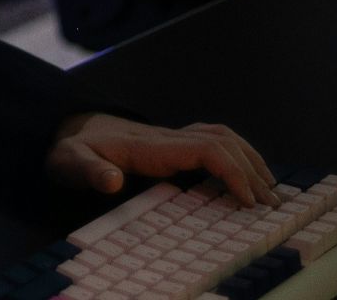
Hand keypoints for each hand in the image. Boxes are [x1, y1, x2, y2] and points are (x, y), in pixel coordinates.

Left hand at [45, 113, 277, 206]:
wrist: (65, 131)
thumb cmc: (69, 150)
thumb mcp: (69, 163)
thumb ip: (89, 171)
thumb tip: (112, 181)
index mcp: (149, 145)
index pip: (205, 149)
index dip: (232, 171)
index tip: (249, 200)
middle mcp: (166, 137)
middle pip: (222, 142)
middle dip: (251, 171)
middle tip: (272, 206)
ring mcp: (170, 137)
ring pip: (222, 135)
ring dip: (250, 159)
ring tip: (271, 191)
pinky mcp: (171, 143)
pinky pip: (213, 140)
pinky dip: (238, 154)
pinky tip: (247, 173)